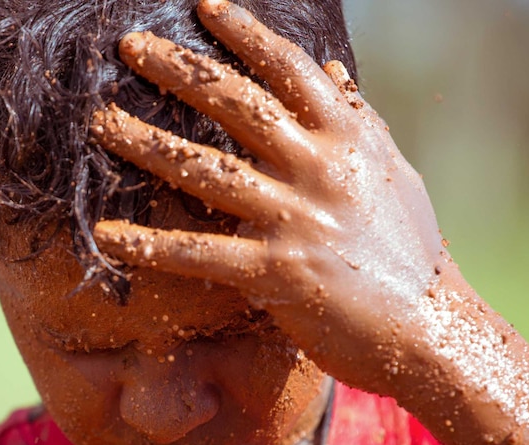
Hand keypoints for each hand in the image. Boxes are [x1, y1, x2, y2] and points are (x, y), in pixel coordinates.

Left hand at [90, 0, 449, 394]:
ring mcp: (296, 219)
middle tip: (128, 45)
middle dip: (178, 69)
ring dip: (146, 144)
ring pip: (205, 170)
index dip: (245, 33)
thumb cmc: (410, 251)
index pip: (289, 70)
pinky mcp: (275, 273)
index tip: (204, 6)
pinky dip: (149, 245)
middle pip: (236, 104)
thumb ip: (358, 122)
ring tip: (99, 123)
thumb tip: (332, 73)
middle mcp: (320, 168)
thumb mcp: (392, 173)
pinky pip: (199, 252)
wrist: (429, 328)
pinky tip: (106, 234)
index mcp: (349, 139)